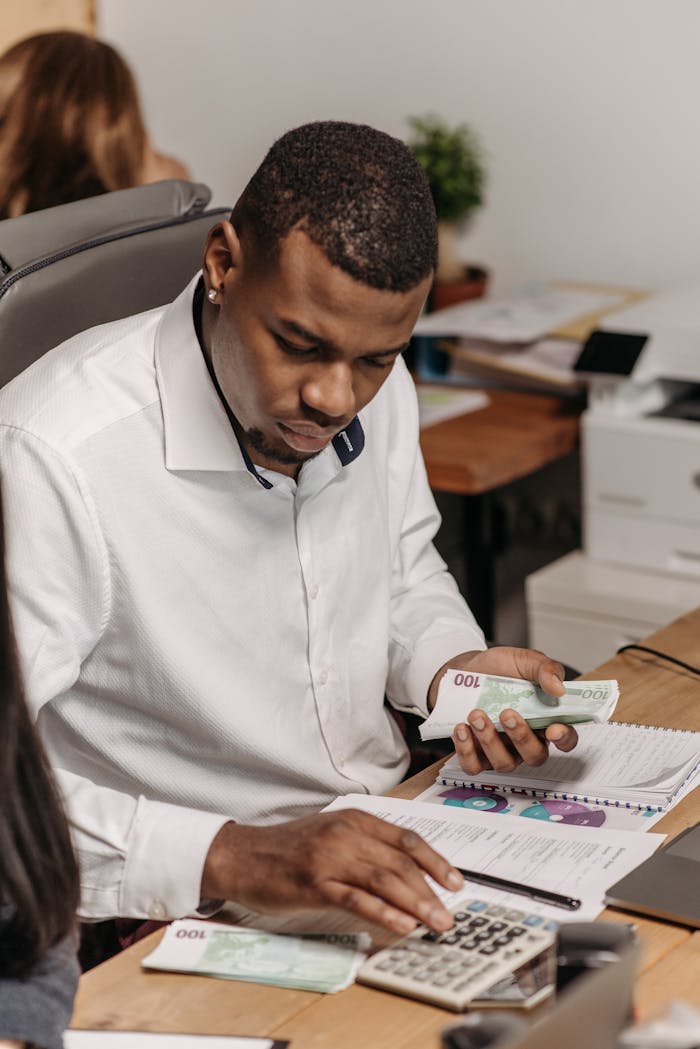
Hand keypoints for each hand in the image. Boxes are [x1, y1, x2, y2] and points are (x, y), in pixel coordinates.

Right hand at [201, 809, 463, 934]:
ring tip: (434, 922)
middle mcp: (346, 833)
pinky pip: (356, 898)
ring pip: (384, 879)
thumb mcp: (333, 834)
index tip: (456, 882)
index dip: (435, 861)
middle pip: (400, 861)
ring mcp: (330, 857)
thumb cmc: (289, 849)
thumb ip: (367, 848)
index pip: (407, 839)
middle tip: (448, 914)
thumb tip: (407, 876)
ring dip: (415, 903)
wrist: (243, 855)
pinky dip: (383, 912)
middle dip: (431, 890)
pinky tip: (401, 924)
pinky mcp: (314, 882)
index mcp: (355, 819)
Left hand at [428, 646, 577, 774]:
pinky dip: (466, 751)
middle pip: (534, 756)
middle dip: (521, 737)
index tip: (553, 730)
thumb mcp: (524, 660)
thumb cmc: (499, 669)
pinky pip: (474, 766)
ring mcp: (501, 750)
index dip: (564, 739)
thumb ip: (545, 669)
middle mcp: (525, 740)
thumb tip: (558, 688)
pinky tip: (462, 728)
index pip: (565, 738)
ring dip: (490, 741)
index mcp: (544, 719)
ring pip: (504, 763)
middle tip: (506, 713)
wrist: (465, 669)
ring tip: (476, 714)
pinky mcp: (475, 755)